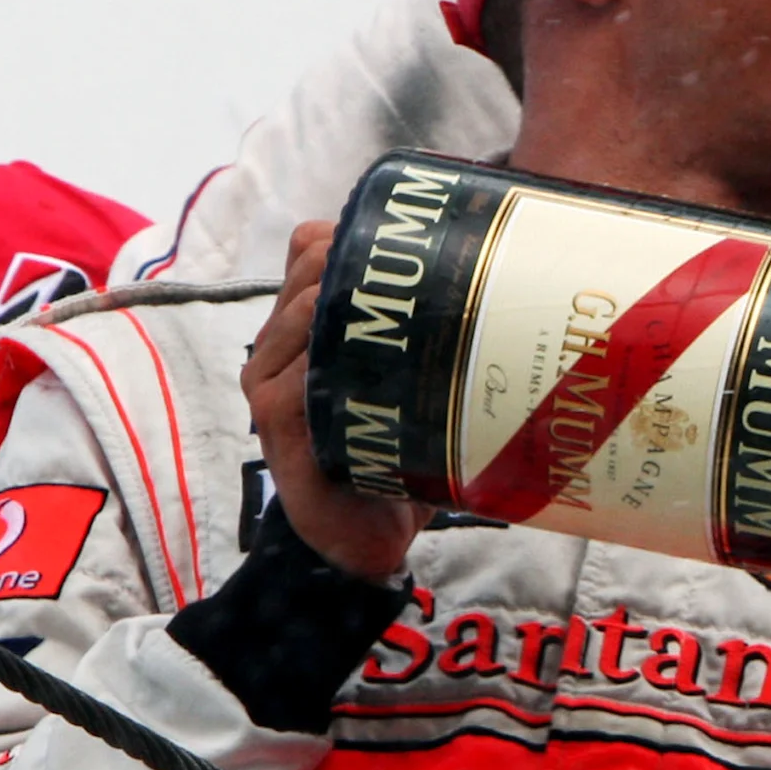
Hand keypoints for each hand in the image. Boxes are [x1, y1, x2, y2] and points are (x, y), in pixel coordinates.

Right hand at [245, 221, 431, 580]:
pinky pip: (299, 373)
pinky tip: (387, 368)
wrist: (369, 535)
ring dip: (365, 305)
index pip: (314, 245)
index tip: (430, 244)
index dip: (361, 234)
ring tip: (427, 319)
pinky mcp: (277, 423)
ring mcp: (270, 382)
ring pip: (307, 308)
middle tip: (445, 284)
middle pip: (311, 264)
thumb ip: (434, 328)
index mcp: (306, 323)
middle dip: (371, 262)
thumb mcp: (418, 379)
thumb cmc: (399, 450)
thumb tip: (500, 265)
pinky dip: (342, 363)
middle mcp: (280, 344)